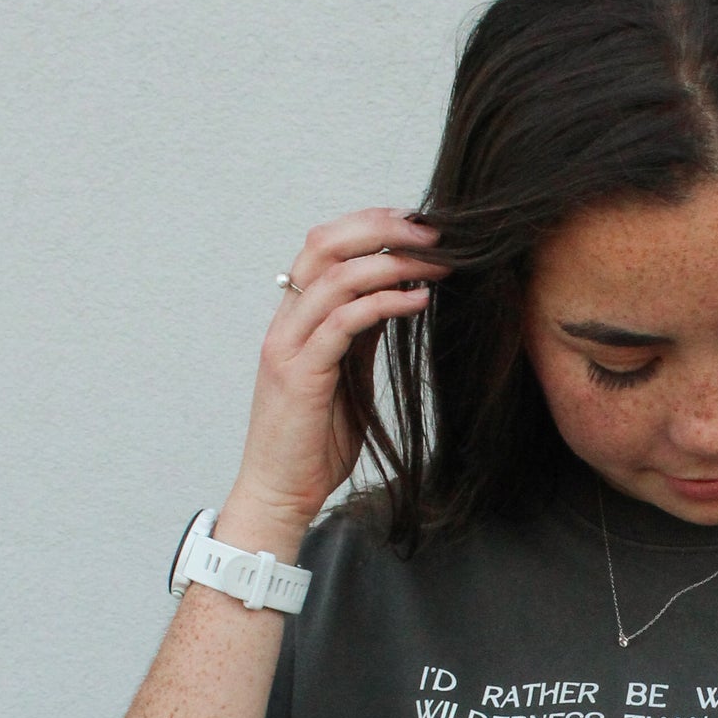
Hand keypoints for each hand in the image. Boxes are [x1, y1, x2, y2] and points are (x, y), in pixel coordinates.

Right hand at [222, 209, 445, 550]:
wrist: (280, 492)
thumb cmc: (314, 442)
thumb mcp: (345, 376)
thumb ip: (360, 335)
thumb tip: (394, 295)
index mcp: (294, 319)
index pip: (324, 246)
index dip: (369, 225)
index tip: (417, 226)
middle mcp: (286, 323)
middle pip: (324, 244)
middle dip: (381, 228)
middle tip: (432, 232)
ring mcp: (288, 346)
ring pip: (336, 277)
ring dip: (393, 262)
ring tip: (437, 264)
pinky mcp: (301, 374)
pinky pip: (344, 322)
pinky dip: (385, 303)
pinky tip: (419, 300)